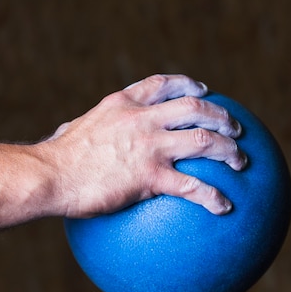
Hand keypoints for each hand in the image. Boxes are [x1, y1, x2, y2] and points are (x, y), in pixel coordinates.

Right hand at [38, 74, 246, 217]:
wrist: (50, 176)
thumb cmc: (57, 159)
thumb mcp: (73, 130)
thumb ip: (82, 127)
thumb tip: (68, 132)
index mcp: (124, 103)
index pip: (163, 84)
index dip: (190, 85)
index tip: (206, 90)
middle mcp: (142, 118)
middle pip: (195, 107)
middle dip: (221, 116)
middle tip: (235, 128)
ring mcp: (149, 145)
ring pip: (203, 140)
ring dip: (228, 150)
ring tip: (241, 162)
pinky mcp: (151, 175)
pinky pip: (192, 185)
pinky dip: (213, 195)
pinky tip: (224, 207)